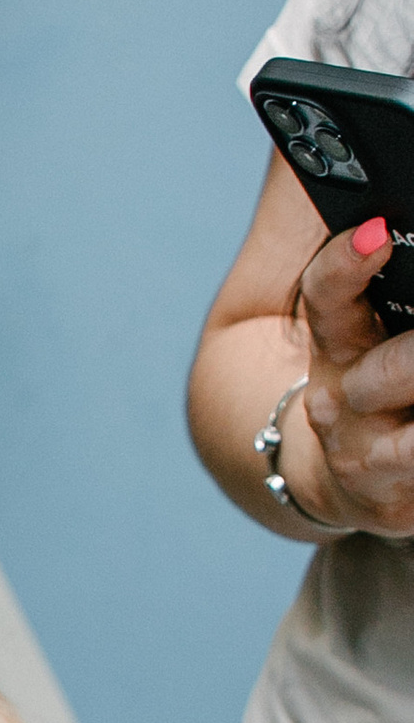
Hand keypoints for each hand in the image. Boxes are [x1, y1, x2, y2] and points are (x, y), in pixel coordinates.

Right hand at [289, 218, 413, 536]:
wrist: (358, 479)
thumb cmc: (384, 384)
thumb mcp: (373, 328)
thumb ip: (372, 283)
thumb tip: (382, 224)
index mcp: (337, 343)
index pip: (327, 295)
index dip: (348, 263)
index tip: (378, 235)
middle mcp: (340, 398)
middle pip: (387, 370)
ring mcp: (365, 454)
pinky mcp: (394, 498)